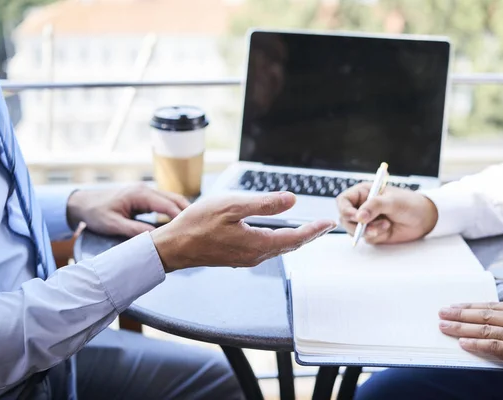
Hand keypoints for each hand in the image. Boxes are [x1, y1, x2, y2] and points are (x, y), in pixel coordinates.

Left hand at [67, 184, 189, 236]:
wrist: (81, 203)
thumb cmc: (95, 213)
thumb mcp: (113, 224)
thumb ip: (135, 230)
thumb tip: (156, 238)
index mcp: (140, 194)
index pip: (167, 205)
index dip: (181, 217)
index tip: (191, 228)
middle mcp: (146, 190)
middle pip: (174, 199)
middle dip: (187, 212)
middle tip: (199, 227)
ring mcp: (146, 193)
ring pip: (172, 201)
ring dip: (182, 212)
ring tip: (193, 226)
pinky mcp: (145, 199)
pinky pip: (165, 204)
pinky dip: (174, 212)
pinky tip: (180, 223)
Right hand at [150, 192, 335, 271]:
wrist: (174, 247)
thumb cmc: (198, 224)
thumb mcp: (232, 206)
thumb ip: (264, 204)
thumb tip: (292, 201)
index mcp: (257, 244)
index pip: (295, 238)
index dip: (314, 230)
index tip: (328, 223)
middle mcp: (255, 255)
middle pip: (290, 245)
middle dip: (309, 235)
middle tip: (324, 227)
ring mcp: (246, 258)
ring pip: (279, 248)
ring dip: (295, 239)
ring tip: (308, 230)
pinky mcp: (237, 257)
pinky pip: (266, 249)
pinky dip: (279, 241)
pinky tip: (278, 234)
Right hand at [336, 182, 437, 243]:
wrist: (424, 219)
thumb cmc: (410, 204)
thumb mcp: (392, 201)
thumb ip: (375, 206)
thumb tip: (359, 217)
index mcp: (363, 193)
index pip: (343, 200)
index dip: (345, 209)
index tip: (355, 217)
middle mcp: (362, 206)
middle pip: (345, 218)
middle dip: (357, 224)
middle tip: (371, 226)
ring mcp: (366, 220)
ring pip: (353, 230)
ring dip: (368, 230)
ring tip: (385, 225)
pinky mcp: (372, 232)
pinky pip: (365, 238)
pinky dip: (375, 235)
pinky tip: (387, 229)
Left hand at [439, 302, 502, 399]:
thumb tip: (468, 317)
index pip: (492, 305)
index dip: (469, 306)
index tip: (452, 306)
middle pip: (487, 316)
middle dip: (461, 315)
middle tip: (442, 314)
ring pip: (487, 330)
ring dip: (462, 329)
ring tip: (446, 327)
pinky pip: (494, 347)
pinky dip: (476, 344)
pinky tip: (462, 343)